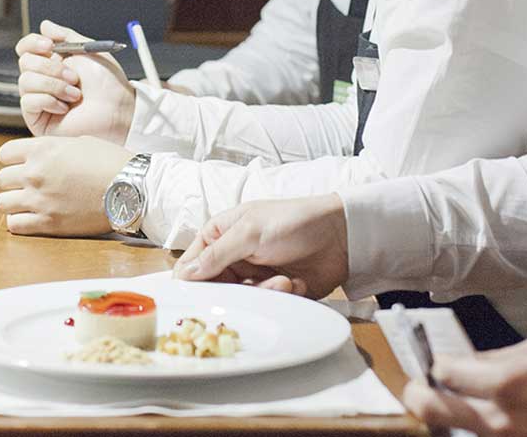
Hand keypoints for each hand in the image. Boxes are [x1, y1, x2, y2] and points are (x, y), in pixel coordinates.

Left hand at [0, 134, 133, 235]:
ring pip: (2, 202)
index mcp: (42, 149)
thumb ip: (53, 148)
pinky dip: (20, 221)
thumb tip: (40, 154)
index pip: (4, 154)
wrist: (131, 188)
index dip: (13, 159)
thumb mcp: (79, 143)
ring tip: (28, 203)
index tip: (23, 165)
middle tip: (29, 186)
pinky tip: (33, 217)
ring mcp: (39, 199)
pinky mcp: (47, 223)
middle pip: (1, 178)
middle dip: (13, 181)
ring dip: (13, 202)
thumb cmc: (110, 162)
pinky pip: (14, 224)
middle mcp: (35, 173)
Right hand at [16, 20, 135, 141]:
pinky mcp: (37, 119)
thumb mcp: (88, 50)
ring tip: (75, 94)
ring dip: (54, 85)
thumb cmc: (107, 82)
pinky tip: (64, 108)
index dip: (32, 43)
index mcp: (51, 62)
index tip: (49, 45)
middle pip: (24, 62)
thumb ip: (65, 35)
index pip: (25, 48)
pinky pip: (28, 102)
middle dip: (51, 68)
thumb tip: (44, 25)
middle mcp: (42, 79)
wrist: (116, 108)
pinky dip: (49, 101)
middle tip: (74, 76)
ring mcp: (38, 99)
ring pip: (26, 81)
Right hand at [172, 195, 348, 297]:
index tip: (196, 297)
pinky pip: (263, 305)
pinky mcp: (273, 291)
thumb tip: (185, 274)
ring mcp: (253, 274)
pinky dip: (280, 296)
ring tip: (284, 281)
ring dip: (263, 292)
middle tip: (250, 289)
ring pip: (240, 299)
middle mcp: (233, 256)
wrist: (341, 236)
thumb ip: (216, 254)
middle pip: (214, 288)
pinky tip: (295, 282)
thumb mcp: (250, 232)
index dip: (191, 281)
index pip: (192, 264)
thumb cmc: (294, 221)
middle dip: (234, 291)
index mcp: (221, 235)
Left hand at [403, 339, 526, 436]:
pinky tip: (489, 412)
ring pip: (456, 428)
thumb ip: (493, 358)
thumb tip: (464, 362)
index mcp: (505, 382)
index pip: (443, 374)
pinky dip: (477, 424)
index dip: (433, 365)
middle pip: (432, 409)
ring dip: (449, 413)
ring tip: (457, 398)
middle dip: (417, 395)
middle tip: (416, 387)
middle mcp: (500, 417)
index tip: (434, 363)